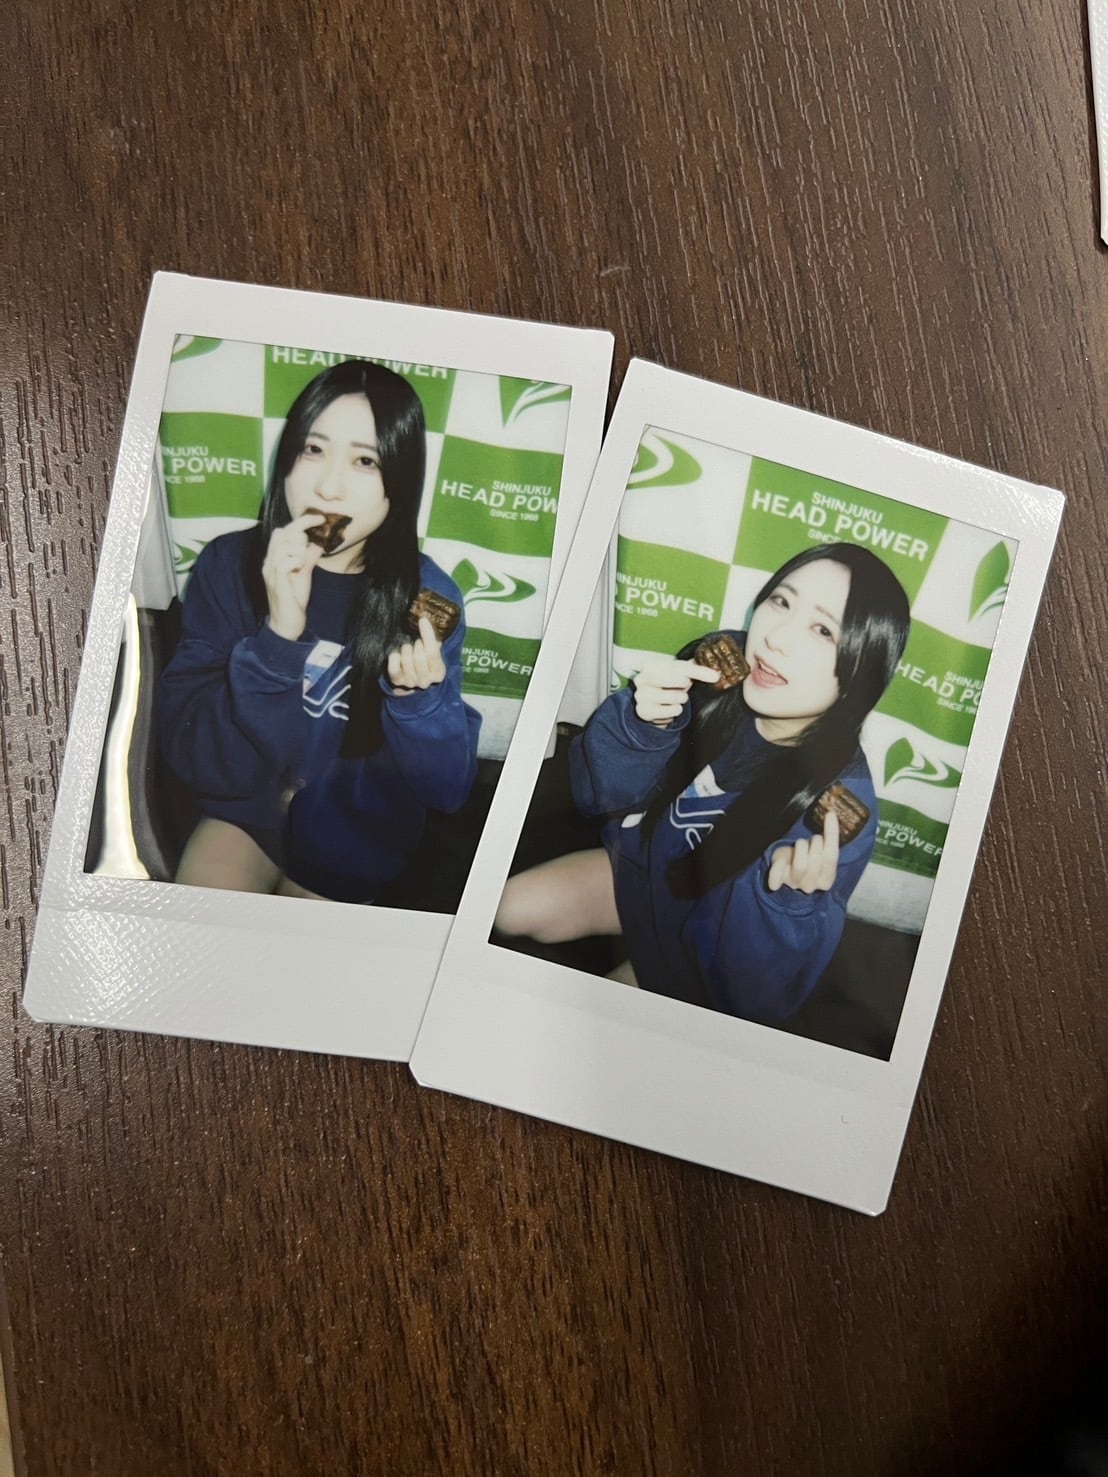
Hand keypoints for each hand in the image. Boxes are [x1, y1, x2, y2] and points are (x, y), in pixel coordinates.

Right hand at [263, 514, 324, 640]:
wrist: (287, 624)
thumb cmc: (294, 599)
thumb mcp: (304, 573)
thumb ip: (309, 557)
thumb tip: (319, 542)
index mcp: (275, 557)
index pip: (284, 530)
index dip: (302, 522)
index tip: (320, 518)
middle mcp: (269, 561)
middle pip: (283, 533)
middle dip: (300, 538)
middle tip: (305, 555)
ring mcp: (270, 571)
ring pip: (285, 545)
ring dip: (299, 551)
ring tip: (301, 566)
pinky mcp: (276, 582)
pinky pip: (284, 561)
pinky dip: (296, 561)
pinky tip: (299, 570)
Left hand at [387, 616, 446, 693]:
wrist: (415, 678)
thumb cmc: (426, 662)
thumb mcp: (434, 654)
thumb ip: (433, 642)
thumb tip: (425, 623)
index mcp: (438, 673)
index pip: (433, 652)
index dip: (427, 635)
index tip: (423, 620)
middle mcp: (425, 681)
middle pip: (419, 657)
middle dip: (417, 644)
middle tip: (416, 642)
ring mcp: (410, 682)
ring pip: (406, 660)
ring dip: (406, 649)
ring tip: (408, 649)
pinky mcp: (397, 681)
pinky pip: (393, 667)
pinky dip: (394, 658)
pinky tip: (397, 654)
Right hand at [631, 657, 718, 725]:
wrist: (651, 705)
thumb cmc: (665, 686)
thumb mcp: (677, 674)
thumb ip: (693, 670)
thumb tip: (714, 672)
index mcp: (651, 665)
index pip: (678, 666)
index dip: (698, 671)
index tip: (714, 676)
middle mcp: (642, 678)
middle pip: (673, 679)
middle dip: (684, 684)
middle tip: (685, 686)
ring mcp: (641, 695)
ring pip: (672, 696)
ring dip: (680, 699)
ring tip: (677, 698)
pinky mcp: (643, 710)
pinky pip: (668, 711)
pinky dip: (674, 710)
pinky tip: (672, 707)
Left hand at [767, 811, 839, 893]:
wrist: (788, 870)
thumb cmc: (808, 858)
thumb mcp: (821, 850)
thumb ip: (828, 839)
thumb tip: (831, 815)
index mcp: (826, 880)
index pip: (832, 857)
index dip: (831, 834)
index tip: (830, 815)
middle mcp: (811, 885)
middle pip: (817, 859)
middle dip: (815, 842)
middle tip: (811, 840)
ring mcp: (794, 883)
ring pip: (801, 865)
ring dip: (800, 847)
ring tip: (800, 844)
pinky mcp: (778, 881)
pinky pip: (777, 876)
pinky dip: (778, 866)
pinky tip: (781, 859)